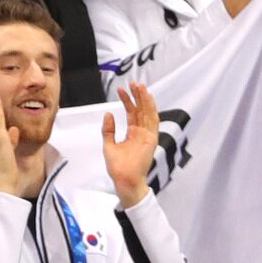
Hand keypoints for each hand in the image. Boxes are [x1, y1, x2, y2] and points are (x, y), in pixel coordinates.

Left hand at [102, 82, 158, 208]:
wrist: (124, 180)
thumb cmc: (117, 167)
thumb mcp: (108, 145)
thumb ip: (108, 130)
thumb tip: (108, 114)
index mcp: (133, 133)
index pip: (132, 112)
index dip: (127, 100)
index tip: (121, 89)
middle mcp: (142, 132)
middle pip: (141, 110)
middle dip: (138, 96)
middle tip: (133, 83)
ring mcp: (147, 135)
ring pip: (148, 113)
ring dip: (145, 99)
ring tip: (140, 86)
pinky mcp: (152, 140)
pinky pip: (153, 122)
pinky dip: (151, 110)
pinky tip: (148, 99)